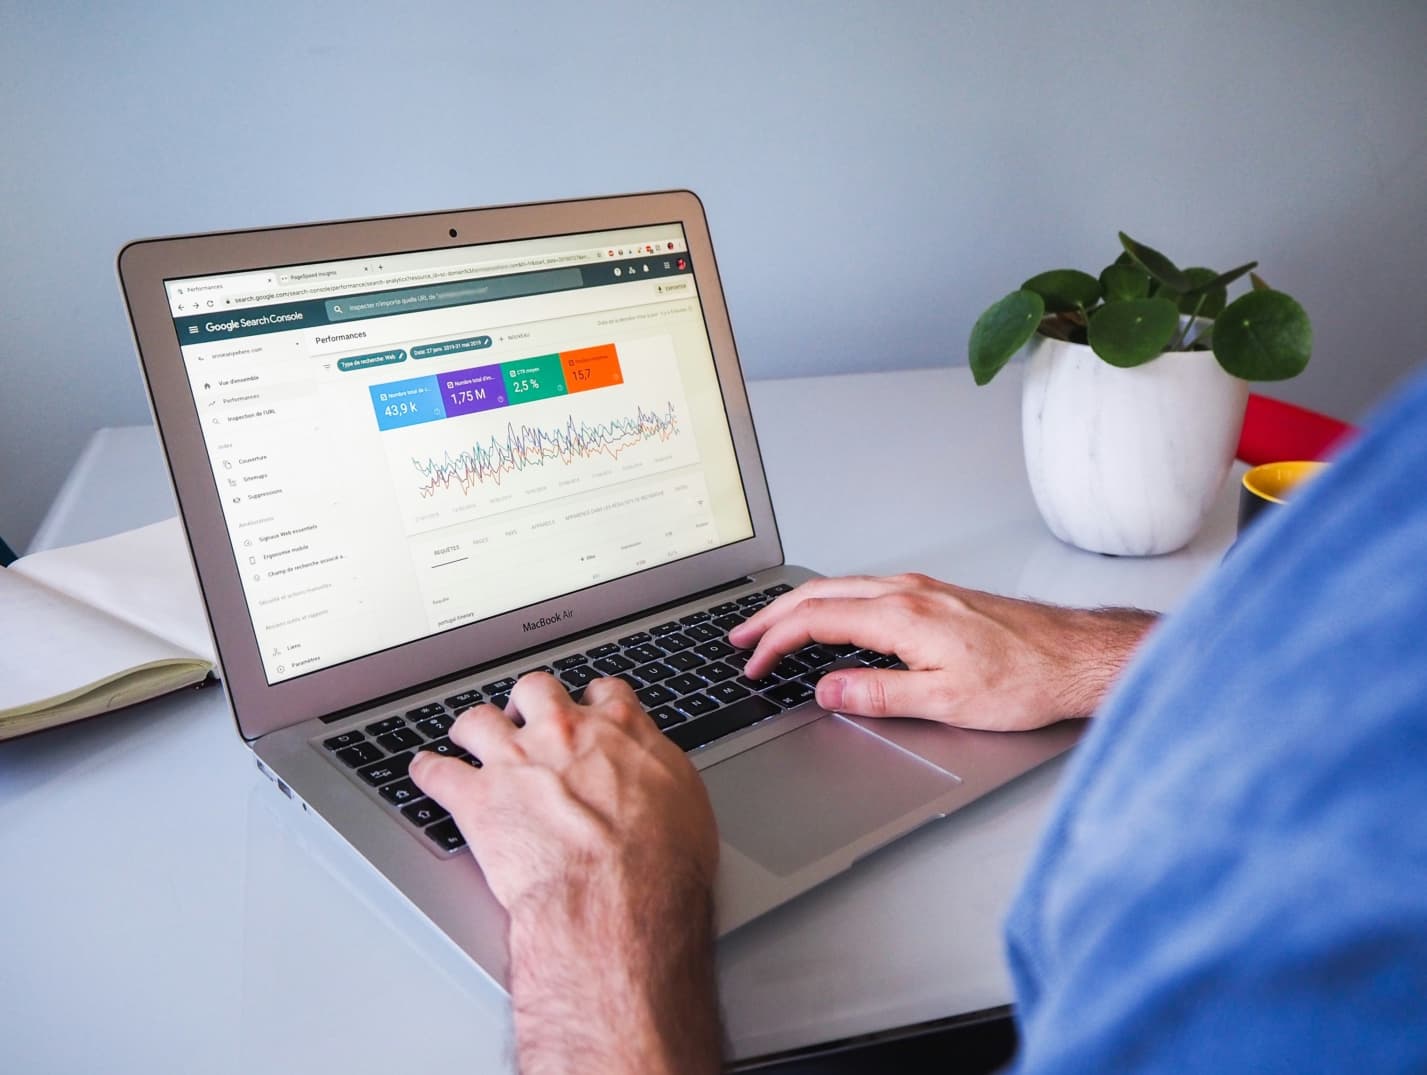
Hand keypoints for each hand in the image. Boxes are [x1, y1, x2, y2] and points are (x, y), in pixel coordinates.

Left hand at [410, 673, 721, 1074]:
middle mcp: (564, 733)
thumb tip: (657, 770)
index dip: (593, 699)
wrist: (617, 899)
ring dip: (472, 727)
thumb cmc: (661, 863)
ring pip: (478, 719)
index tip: (588, 707)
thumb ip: (661, 771)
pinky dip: (427, 771)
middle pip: (536, 689)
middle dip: (528, 700)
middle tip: (526, 716)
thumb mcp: (686, 802)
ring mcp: (516, 761)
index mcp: (619, 730)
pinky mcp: (477, 799)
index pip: (605, 692)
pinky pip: (437, 773)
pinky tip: (424, 771)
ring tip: (468, 735)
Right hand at [730, 573, 1155, 731]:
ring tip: (773, 628)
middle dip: (773, 615)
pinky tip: (833, 618)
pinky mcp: (937, 595)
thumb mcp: (945, 702)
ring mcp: (924, 589)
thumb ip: (878, 694)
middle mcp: (909, 592)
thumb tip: (827, 690)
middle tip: (741, 638)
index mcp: (903, 615)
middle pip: (820, 593)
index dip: (775, 643)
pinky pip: (866, 589)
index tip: (753, 665)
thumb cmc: (1026, 680)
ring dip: (801, 606)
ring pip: (843, 587)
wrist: (1078, 657)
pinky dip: (832, 602)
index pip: (816, 620)